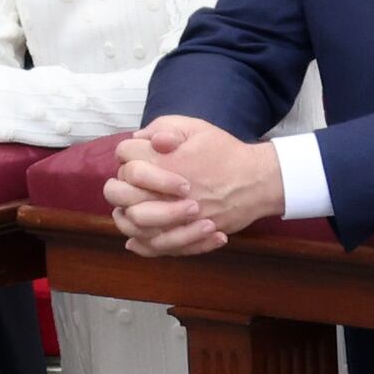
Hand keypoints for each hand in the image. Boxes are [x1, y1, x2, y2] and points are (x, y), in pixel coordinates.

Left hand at [109, 114, 285, 256]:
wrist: (256, 182)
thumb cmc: (227, 153)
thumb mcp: (198, 128)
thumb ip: (165, 126)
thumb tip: (141, 138)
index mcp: (163, 161)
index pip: (125, 155)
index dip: (130, 152)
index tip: (142, 154)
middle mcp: (161, 191)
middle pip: (117, 191)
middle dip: (122, 184)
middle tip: (135, 184)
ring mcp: (170, 218)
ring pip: (130, 221)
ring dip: (127, 213)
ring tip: (136, 208)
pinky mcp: (182, 237)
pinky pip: (150, 247)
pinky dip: (139, 243)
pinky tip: (136, 238)